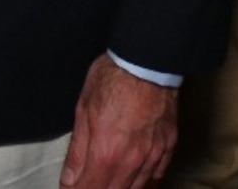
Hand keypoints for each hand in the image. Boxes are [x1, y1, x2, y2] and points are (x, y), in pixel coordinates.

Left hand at [60, 54, 177, 188]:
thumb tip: (69, 179)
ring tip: (107, 180)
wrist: (147, 62)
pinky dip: (142, 178)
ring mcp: (153, 156)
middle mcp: (132, 162)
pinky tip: (134, 173)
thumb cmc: (112, 79)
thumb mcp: (83, 110)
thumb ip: (78, 150)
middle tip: (88, 182)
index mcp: (106, 153)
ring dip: (120, 187)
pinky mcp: (168, 147)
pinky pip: (156, 174)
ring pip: (136, 188)